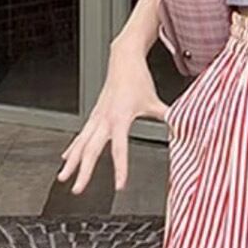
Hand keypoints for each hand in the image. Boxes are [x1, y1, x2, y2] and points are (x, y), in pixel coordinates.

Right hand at [58, 34, 169, 193]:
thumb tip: (184, 130)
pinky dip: (73, 148)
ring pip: (80, 144)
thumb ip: (169, 118)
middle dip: (84, 171)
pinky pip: (81, 135)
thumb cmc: (139, 79)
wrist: (123, 58)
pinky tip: (67, 159)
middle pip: (91, 150)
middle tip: (78, 189)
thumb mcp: (156, 102)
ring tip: (63, 178)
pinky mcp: (94, 116)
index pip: (119, 149)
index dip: (119, 169)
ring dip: (72, 162)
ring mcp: (96, 117)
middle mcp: (104, 119)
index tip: (119, 186)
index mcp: (120, 117)